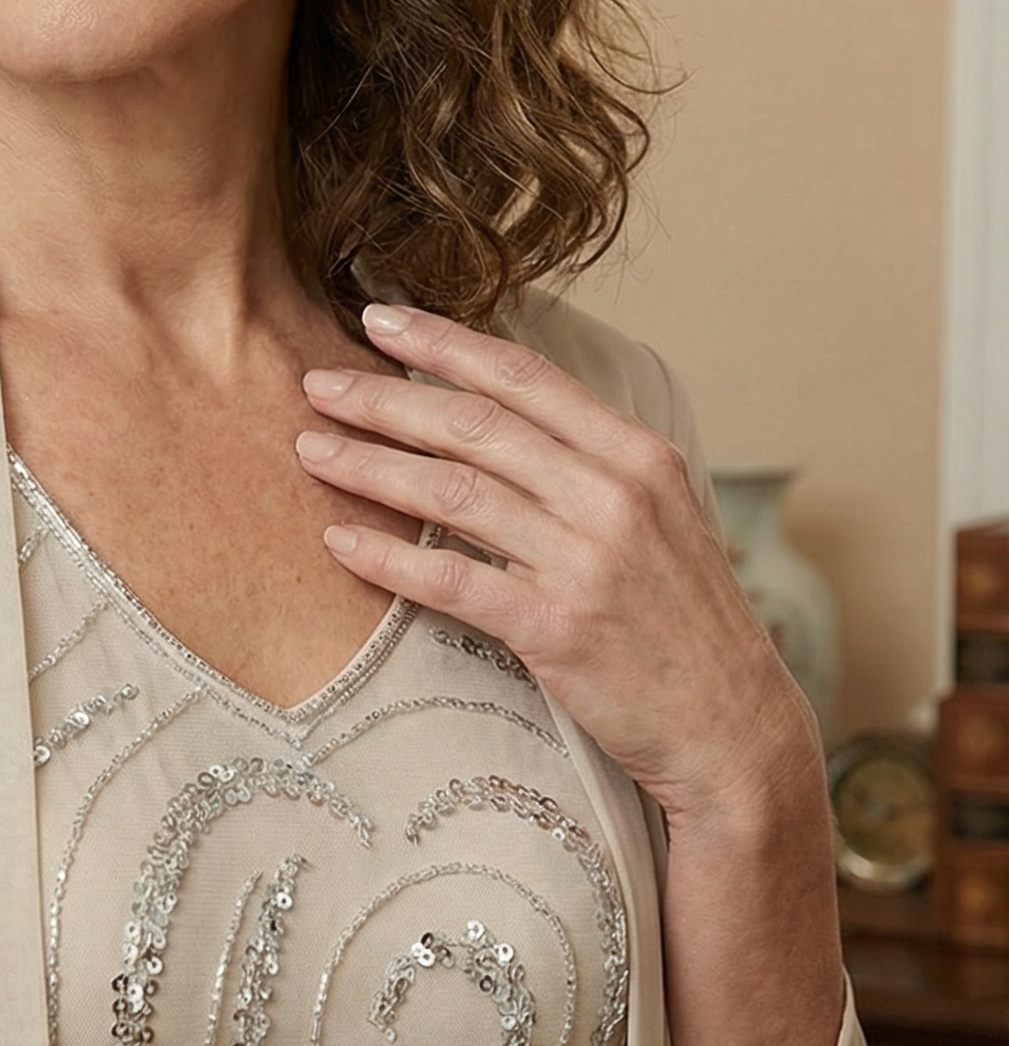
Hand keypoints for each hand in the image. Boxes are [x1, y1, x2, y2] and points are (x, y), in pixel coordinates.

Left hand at [294, 302, 822, 832]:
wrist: (733, 727)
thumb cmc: (685, 623)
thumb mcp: (661, 517)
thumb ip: (588, 465)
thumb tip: (497, 420)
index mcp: (637, 455)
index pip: (524, 377)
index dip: (443, 342)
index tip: (377, 318)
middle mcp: (613, 495)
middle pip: (474, 426)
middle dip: (384, 398)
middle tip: (316, 383)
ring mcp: (586, 561)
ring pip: (453, 494)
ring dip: (370, 467)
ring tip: (311, 451)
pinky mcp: (558, 629)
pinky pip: (452, 581)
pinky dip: (388, 559)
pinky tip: (338, 541)